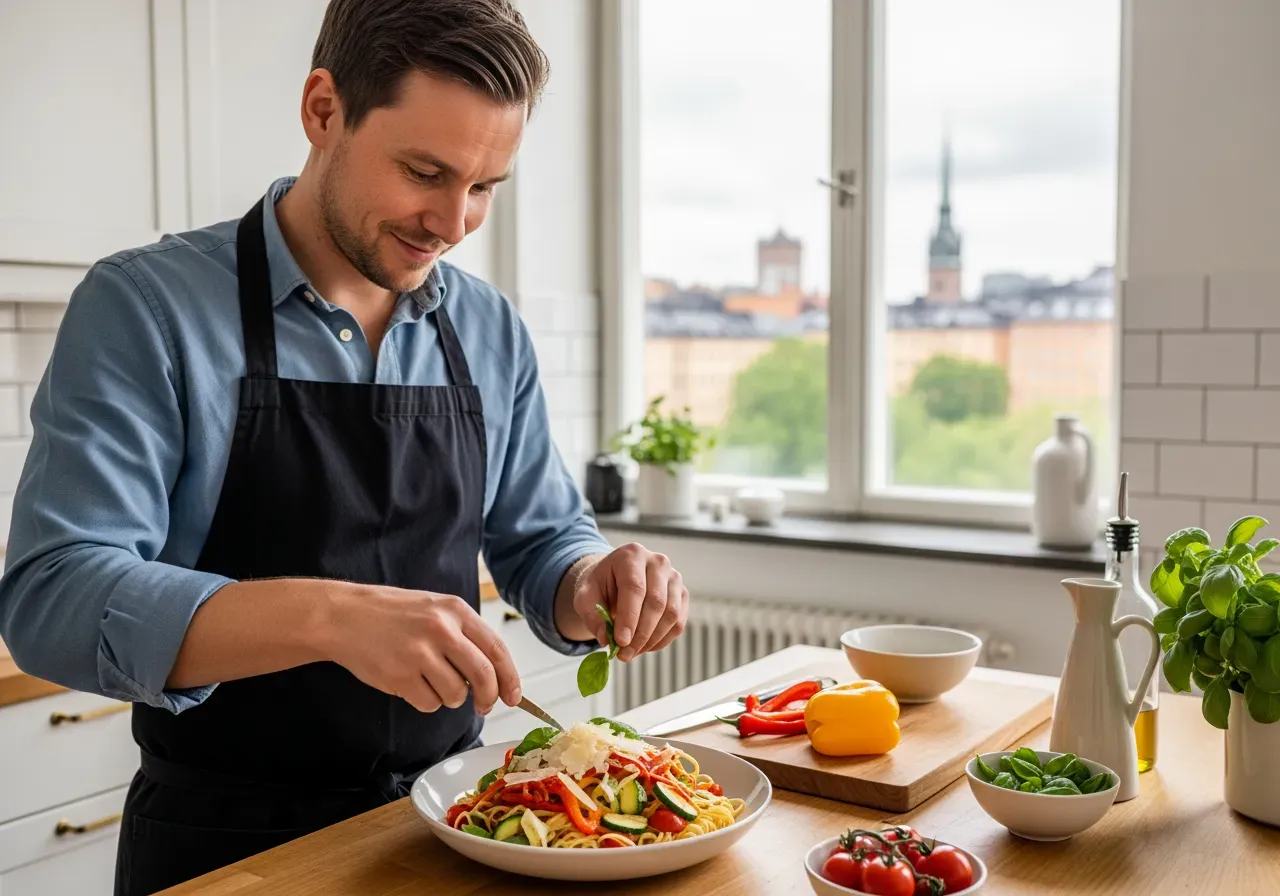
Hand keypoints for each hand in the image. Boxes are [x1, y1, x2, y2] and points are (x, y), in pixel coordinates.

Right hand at [317, 583, 519, 715]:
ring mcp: (419, 653)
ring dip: (449, 698)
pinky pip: (428, 704)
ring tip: (430, 680)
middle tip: (483, 706)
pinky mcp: (399, 676)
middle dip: (488, 698)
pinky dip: (425, 702)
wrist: (344, 615)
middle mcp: (441, 629)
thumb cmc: (392, 614)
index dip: (510, 678)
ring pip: (455, 694)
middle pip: (483, 676)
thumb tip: (494, 675)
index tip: (514, 697)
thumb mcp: (435, 609)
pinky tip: (411, 684)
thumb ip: (464, 635)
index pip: (497, 650)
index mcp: (455, 610)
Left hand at [572, 544, 688, 661]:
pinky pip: (678, 623)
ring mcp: (674, 577)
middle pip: (656, 602)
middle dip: (640, 634)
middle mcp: (657, 562)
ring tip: (631, 652)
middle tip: (624, 654)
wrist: (614, 579)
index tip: (620, 641)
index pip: (634, 587)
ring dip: (651, 640)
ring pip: (671, 614)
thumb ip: (592, 616)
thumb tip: (606, 639)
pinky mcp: (682, 594)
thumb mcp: (585, 597)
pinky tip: (644, 647)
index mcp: (631, 555)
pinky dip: (662, 640)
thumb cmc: (600, 586)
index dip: (629, 617)